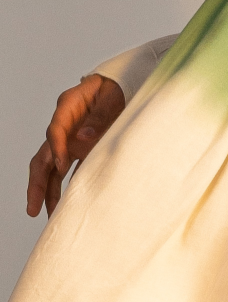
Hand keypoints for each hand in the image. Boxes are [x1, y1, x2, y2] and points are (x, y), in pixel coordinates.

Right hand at [27, 74, 125, 217]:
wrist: (119, 86)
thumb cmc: (114, 89)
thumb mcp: (111, 97)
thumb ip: (100, 115)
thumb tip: (84, 137)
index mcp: (67, 107)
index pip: (55, 130)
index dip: (56, 148)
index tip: (61, 165)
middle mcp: (62, 125)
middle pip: (43, 155)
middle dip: (37, 183)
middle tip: (33, 207)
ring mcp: (68, 139)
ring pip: (51, 168)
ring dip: (48, 191)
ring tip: (49, 215)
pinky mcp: (77, 149)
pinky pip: (67, 171)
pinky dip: (65, 187)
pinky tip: (64, 206)